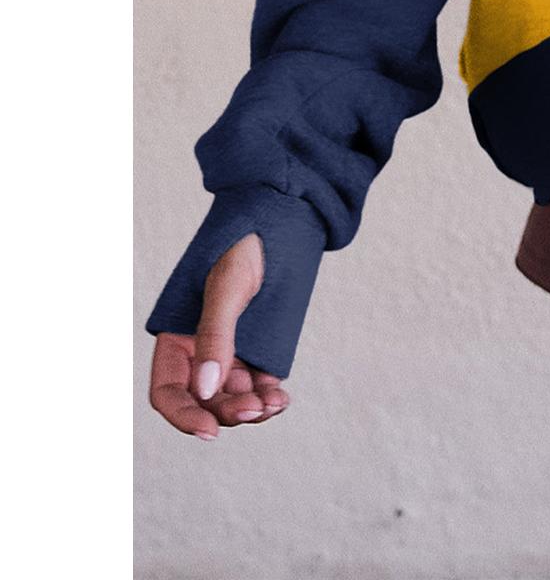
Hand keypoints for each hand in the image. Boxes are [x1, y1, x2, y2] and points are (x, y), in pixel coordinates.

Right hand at [147, 231, 290, 437]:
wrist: (284, 215)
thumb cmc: (245, 241)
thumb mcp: (228, 284)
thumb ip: (216, 334)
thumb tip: (207, 390)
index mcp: (177, 335)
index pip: (169, 391)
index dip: (184, 415)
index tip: (209, 430)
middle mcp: (200, 350)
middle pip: (204, 401)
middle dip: (226, 413)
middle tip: (255, 410)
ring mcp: (231, 350)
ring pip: (232, 398)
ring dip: (249, 409)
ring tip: (274, 405)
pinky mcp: (258, 347)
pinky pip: (258, 383)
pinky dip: (267, 396)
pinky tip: (280, 400)